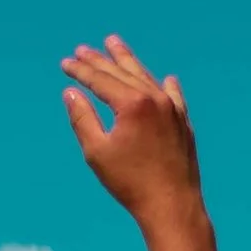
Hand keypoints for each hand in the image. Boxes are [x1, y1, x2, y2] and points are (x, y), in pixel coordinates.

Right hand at [62, 37, 207, 235]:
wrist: (172, 206)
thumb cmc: (131, 183)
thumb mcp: (97, 152)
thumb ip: (82, 119)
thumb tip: (71, 92)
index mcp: (132, 104)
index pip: (100, 79)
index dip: (80, 70)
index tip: (66, 63)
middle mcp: (155, 98)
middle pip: (122, 72)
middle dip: (99, 60)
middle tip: (83, 49)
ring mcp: (173, 109)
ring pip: (146, 77)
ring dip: (128, 61)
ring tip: (114, 44)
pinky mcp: (184, 123)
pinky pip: (174, 96)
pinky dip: (165, 86)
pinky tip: (165, 79)